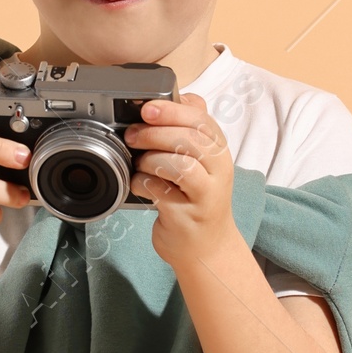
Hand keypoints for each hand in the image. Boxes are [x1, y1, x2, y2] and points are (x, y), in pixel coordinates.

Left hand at [124, 93, 237, 267]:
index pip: (201, 118)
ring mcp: (206, 195)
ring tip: (139, 164)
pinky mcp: (188, 216)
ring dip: (151, 159)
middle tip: (133, 136)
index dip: (172, 109)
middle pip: (190, 138)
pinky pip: (162, 192)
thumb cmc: (195, 200)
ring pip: (181, 164)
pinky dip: (144, 184)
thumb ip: (185, 133)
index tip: (147, 109)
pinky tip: (140, 185)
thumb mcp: (199, 162)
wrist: (206, 248)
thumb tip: (158, 104)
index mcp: (218, 150)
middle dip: (155, 132)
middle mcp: (218, 170)